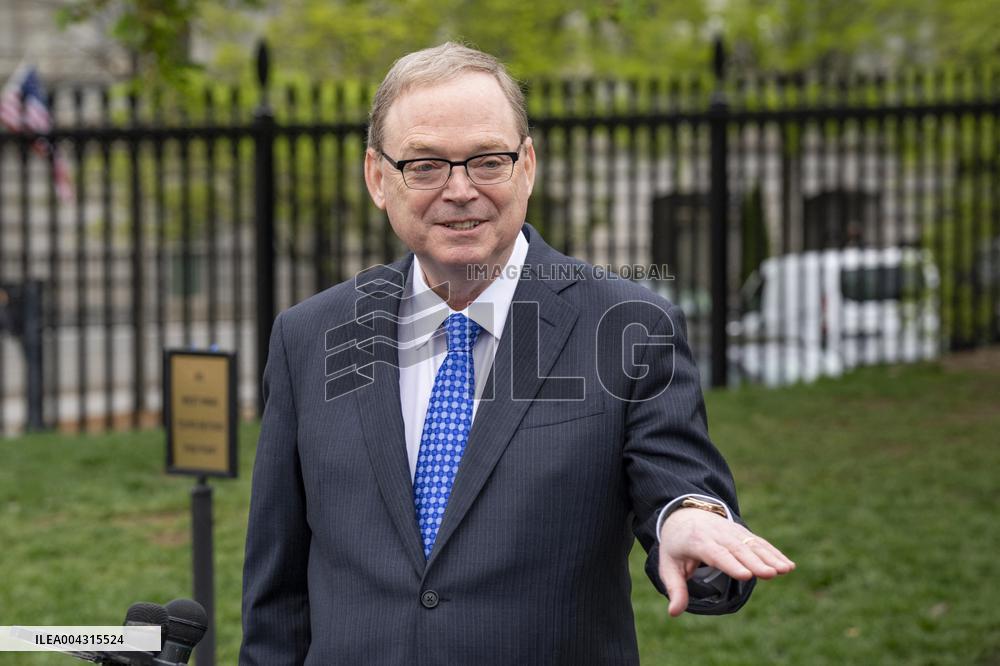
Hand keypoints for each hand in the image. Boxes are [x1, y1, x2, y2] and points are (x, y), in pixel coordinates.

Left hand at [658, 508, 794, 616]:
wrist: (683, 515)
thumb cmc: (676, 546)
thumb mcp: (668, 565)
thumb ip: (675, 588)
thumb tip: (673, 613)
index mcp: (697, 542)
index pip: (716, 554)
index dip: (731, 564)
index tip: (746, 575)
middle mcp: (717, 534)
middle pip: (738, 549)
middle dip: (755, 562)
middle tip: (771, 574)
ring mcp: (731, 532)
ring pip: (752, 544)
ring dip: (770, 557)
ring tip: (786, 570)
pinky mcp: (742, 533)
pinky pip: (759, 542)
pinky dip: (774, 553)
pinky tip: (788, 565)